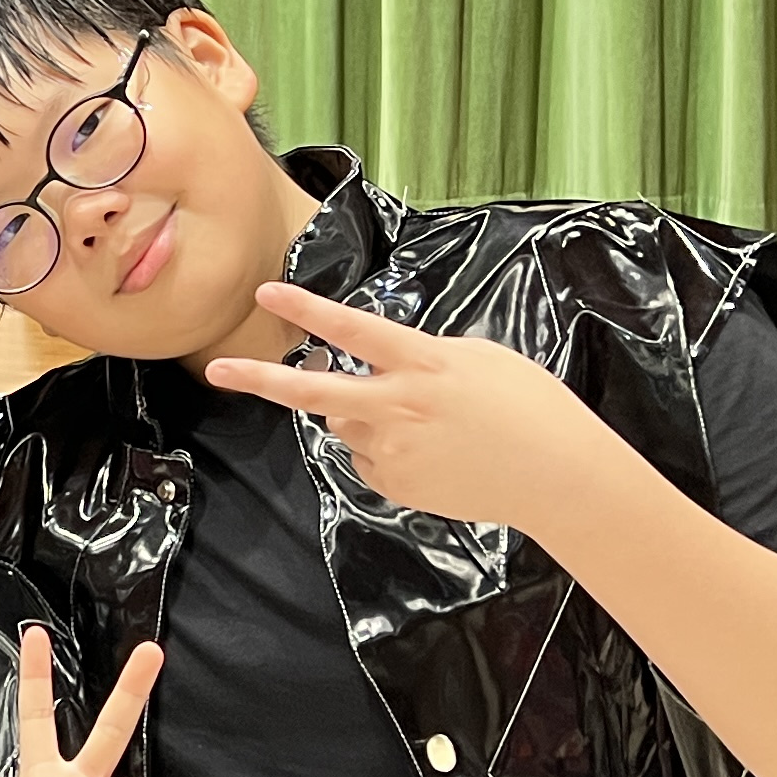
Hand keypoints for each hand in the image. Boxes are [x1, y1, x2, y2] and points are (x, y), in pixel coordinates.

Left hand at [203, 282, 639, 535]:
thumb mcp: (479, 358)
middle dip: (261, 381)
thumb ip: (420, 358)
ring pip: (347, 424)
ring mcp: (393, 450)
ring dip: (362, 414)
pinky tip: (433, 452)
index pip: (355, 330)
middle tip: (218, 371)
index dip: (309, 310)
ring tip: (426, 421)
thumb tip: (380, 371)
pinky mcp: (396, 484)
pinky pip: (370, 458)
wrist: (558, 477)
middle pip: (315, 394)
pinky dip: (387, 450)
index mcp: (424, 364)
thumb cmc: (530, 406)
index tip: (267, 292)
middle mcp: (398, 407)